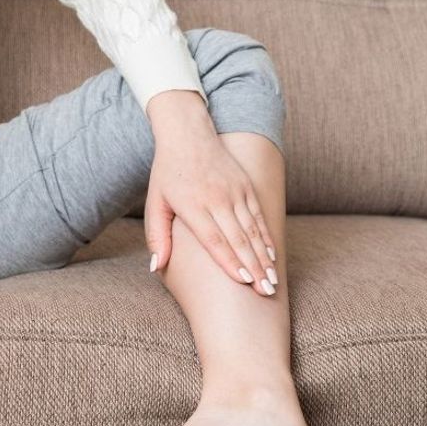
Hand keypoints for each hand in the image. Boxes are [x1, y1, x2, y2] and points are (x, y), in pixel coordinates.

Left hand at [144, 91, 278, 295]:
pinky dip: (266, 238)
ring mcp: (235, 191)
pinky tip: (272, 256)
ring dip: (264, 257)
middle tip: (266, 292)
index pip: (214, 239)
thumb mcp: (154, 203)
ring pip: (253, 230)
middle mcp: (217, 199)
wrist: (187, 133)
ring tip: (272, 280)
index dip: (229, 262)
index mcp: (193, 205)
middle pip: (239, 239)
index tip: (243, 282)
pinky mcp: (246, 186)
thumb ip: (156, 236)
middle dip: (254, 268)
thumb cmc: (167, 174)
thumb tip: (155, 267)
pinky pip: (259, 216)